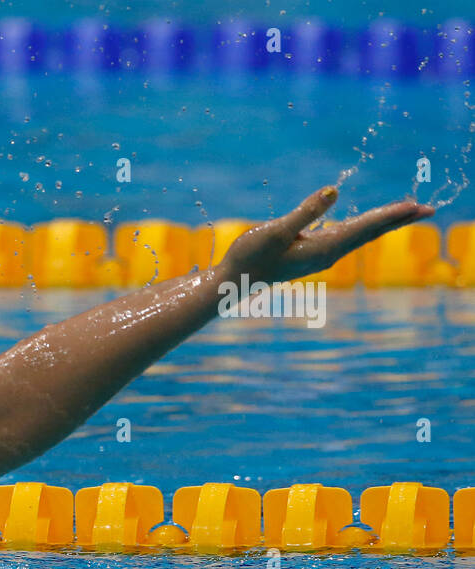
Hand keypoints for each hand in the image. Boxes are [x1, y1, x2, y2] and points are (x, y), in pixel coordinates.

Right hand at [219, 186, 433, 283]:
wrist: (233, 281)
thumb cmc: (250, 256)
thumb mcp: (275, 230)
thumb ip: (305, 211)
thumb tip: (333, 192)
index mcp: (324, 248)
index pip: (366, 227)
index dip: (392, 214)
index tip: (418, 205)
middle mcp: (328, 253)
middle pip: (370, 232)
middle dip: (398, 219)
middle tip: (429, 209)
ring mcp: (320, 254)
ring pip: (360, 234)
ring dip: (384, 222)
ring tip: (407, 212)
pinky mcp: (310, 251)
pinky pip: (346, 235)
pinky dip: (364, 226)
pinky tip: (368, 223)